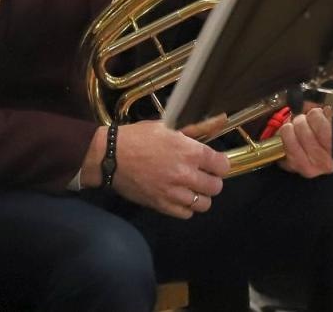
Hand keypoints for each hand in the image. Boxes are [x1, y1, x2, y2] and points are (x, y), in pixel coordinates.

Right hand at [90, 116, 228, 217]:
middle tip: (202, 175)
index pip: (222, 166)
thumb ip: (197, 128)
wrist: (111, 156)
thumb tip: (222, 119)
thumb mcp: (168, 126)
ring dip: (200, 195)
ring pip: (204, 204)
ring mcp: (173, 193)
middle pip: (216, 187)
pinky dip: (186, 207)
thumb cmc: (140, 137)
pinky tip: (179, 197)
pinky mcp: (162, 206)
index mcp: (189, 151)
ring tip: (191, 187)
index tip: (213, 163)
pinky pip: (186, 214)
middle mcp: (185, 174)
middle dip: (212, 180)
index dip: (220, 164)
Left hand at [278, 89, 332, 177]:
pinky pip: (292, 145)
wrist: (305, 144)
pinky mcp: (307, 170)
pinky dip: (288, 133)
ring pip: (307, 136)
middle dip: (314, 117)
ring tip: (300, 122)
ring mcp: (326, 166)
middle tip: (311, 114)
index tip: (329, 110)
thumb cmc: (322, 125)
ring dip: (299, 123)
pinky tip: (290, 131)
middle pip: (326, 132)